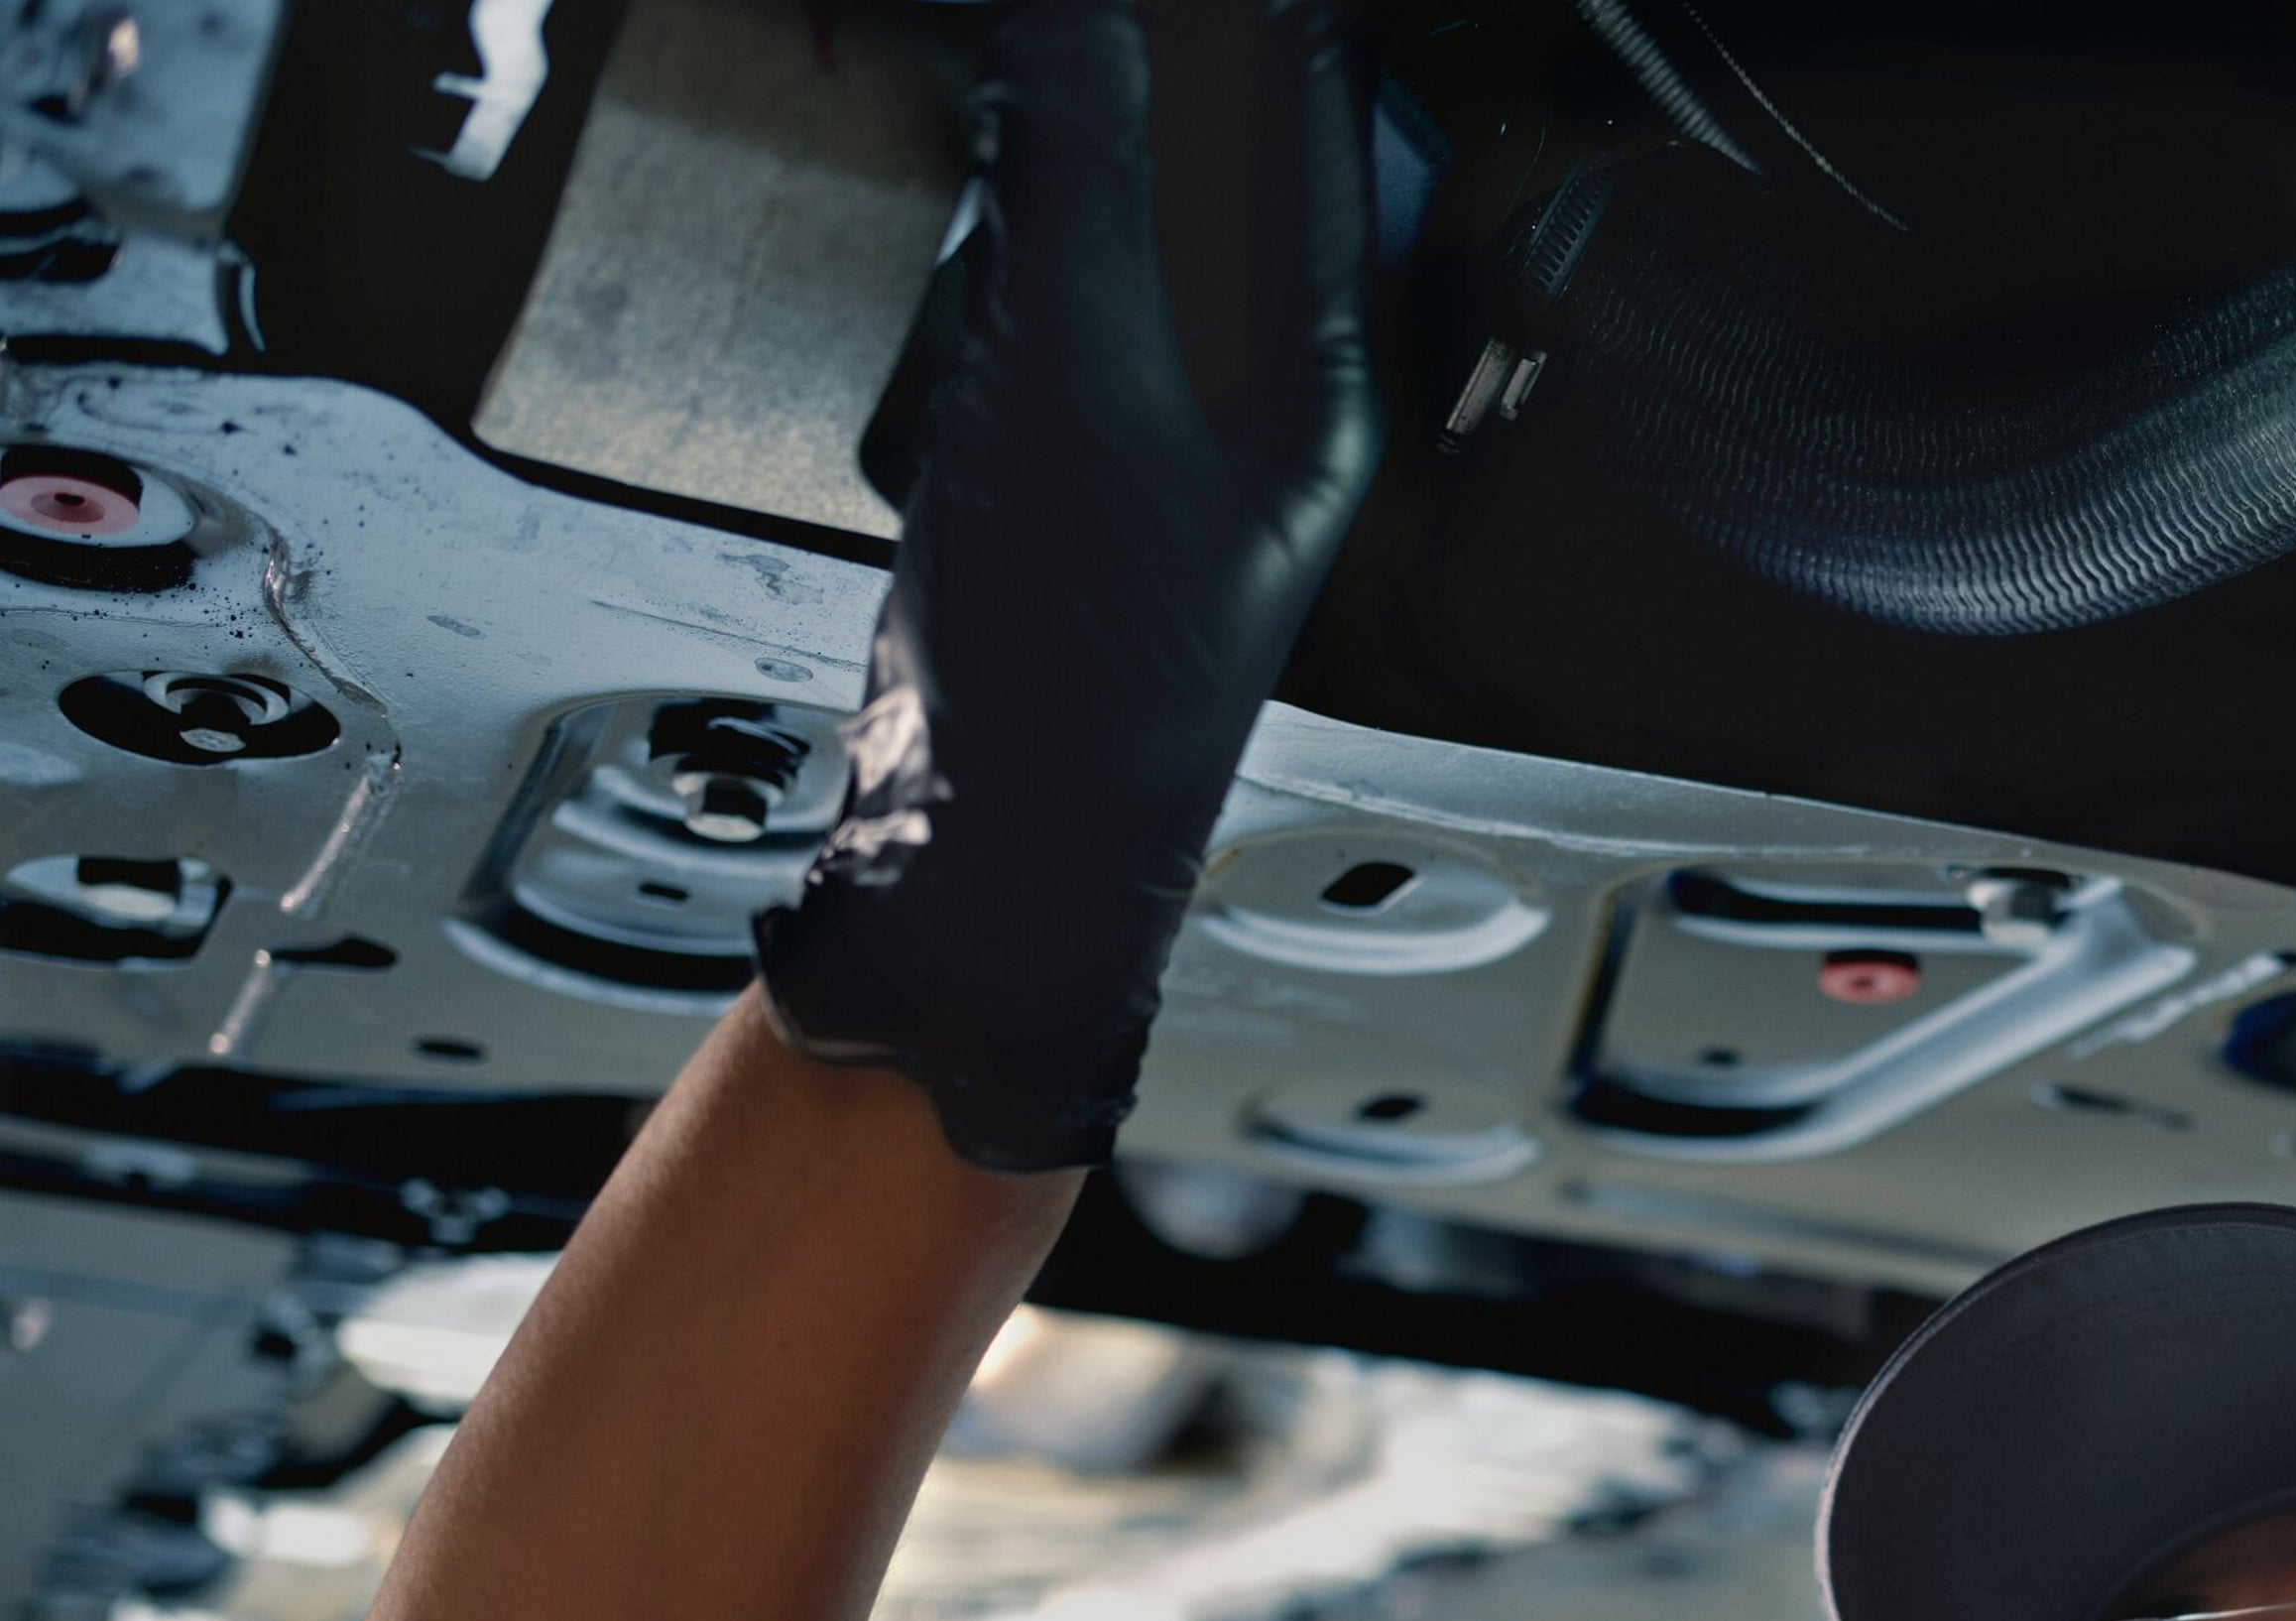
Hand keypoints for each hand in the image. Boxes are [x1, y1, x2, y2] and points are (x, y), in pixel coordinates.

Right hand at [756, 0, 1377, 1172]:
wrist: (979, 858)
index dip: (1243, 32)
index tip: (1175, 0)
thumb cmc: (1082, 680)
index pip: (1308, 134)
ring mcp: (1145, 424)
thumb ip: (1085, 179)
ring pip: (1116, 214)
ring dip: (1066, 132)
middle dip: (1134, 74)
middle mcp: (1248, 397)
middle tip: (1061, 39)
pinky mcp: (1042, 454)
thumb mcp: (1080, 388)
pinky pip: (1037, 288)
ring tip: (1020, 71)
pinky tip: (973, 179)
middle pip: (1210, 162)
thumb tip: (1085, 15)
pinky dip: (1003, 219)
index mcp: (1321, 382)